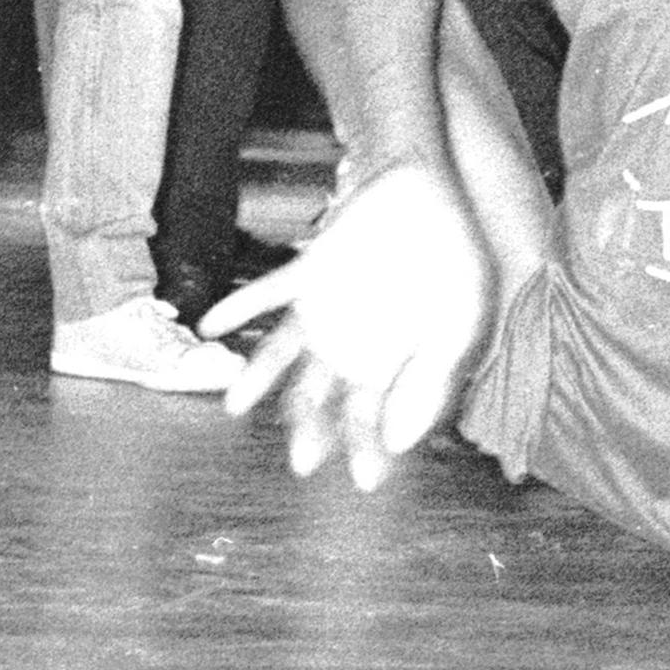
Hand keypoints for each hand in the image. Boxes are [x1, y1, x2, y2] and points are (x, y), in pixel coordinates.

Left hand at [204, 158, 494, 491]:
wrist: (426, 188)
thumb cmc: (452, 256)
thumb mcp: (457, 322)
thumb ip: (430, 380)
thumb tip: (404, 442)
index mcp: (388, 362)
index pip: (372, 416)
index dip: (370, 448)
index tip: (368, 481)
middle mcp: (350, 344)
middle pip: (322, 396)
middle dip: (312, 429)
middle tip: (304, 462)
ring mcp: (325, 310)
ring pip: (285, 353)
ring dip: (260, 378)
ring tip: (235, 403)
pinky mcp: (308, 275)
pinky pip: (268, 294)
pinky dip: (240, 307)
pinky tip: (212, 325)